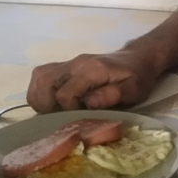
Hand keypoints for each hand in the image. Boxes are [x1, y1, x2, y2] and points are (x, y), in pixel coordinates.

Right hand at [27, 50, 159, 112]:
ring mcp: (68, 63)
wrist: (137, 58)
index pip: (65, 93)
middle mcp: (75, 63)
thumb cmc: (137, 77)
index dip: (67, 111)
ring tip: (53, 113)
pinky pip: (41, 76)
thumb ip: (112, 94)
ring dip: (40, 99)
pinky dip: (40, 91)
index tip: (79, 118)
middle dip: (48, 106)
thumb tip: (89, 102)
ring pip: (39, 78)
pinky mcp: (65, 66)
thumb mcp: (133, 89)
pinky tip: (51, 104)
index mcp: (92, 69)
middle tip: (62, 118)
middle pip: (45, 83)